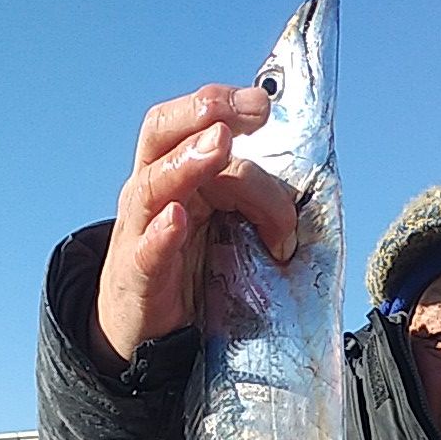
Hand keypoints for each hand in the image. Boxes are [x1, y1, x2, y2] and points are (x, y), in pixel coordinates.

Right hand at [91, 84, 299, 373]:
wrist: (144, 335)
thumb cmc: (187, 274)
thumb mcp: (224, 228)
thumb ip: (254, 204)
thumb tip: (303, 197)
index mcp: (176, 174)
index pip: (194, 124)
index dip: (226, 106)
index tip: (263, 104)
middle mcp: (153, 192)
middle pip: (165, 134)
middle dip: (207, 113)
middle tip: (251, 111)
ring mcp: (139, 230)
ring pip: (156, 183)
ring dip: (189, 161)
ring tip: (219, 145)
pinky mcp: (137, 275)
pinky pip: (148, 248)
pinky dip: (162, 232)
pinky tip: (179, 218)